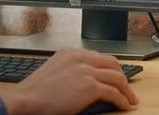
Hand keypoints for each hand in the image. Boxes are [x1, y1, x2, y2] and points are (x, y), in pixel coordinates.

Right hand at [0, 48, 138, 114]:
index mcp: (70, 53)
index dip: (108, 68)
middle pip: (111, 63)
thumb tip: (82, 80)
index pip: (97, 56)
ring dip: (126, 89)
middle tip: (125, 87)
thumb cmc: (35, 91)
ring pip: (116, 77)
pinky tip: (124, 105)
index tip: (113, 76)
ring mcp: (86, 71)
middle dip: (121, 75)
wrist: (28, 98)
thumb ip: (69, 70)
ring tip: (130, 99)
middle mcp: (80, 58)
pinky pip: (114, 92)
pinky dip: (122, 99)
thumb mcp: (53, 71)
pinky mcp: (90, 86)